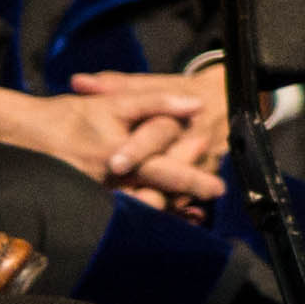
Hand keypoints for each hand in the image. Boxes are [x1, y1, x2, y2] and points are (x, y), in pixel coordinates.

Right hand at [0, 75, 215, 212]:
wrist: (17, 132)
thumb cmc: (68, 114)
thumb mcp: (114, 102)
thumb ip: (156, 103)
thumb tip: (196, 104)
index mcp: (117, 154)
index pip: (164, 170)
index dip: (192, 178)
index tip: (218, 189)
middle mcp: (107, 179)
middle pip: (155, 195)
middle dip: (183, 200)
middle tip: (209, 202)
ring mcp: (94, 193)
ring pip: (138, 207)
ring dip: (166, 210)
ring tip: (192, 213)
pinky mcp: (83, 201)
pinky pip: (118, 212)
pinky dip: (141, 214)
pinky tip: (161, 216)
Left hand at [75, 70, 234, 212]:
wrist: (225, 97)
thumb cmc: (179, 90)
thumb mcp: (152, 83)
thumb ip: (116, 85)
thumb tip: (78, 82)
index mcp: (179, 115)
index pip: (158, 132)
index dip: (137, 150)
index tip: (114, 164)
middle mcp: (195, 140)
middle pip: (173, 168)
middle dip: (149, 186)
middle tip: (123, 200)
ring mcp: (204, 162)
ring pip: (182, 188)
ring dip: (159, 202)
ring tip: (131, 216)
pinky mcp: (206, 178)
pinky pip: (187, 198)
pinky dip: (169, 211)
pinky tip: (149, 222)